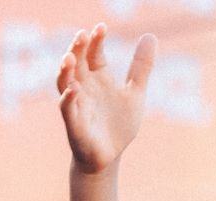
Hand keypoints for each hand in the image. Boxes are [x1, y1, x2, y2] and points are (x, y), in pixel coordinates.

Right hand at [56, 24, 156, 174]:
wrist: (110, 156)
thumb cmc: (118, 124)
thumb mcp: (135, 94)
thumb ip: (141, 67)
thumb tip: (150, 36)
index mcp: (97, 77)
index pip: (94, 52)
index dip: (96, 40)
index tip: (102, 27)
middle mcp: (84, 86)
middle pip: (76, 62)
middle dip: (77, 48)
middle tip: (82, 34)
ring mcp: (77, 103)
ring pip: (64, 81)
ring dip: (65, 69)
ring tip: (69, 57)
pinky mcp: (74, 123)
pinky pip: (67, 108)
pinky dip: (69, 98)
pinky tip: (75, 89)